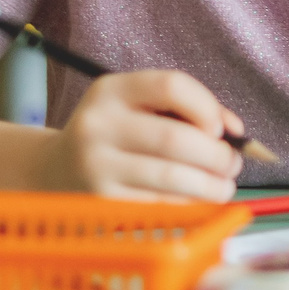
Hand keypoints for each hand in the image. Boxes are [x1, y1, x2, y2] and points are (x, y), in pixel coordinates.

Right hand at [40, 69, 243, 202]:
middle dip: (217, 155)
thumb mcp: (137, 108)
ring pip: (171, 177)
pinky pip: (158, 203)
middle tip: (233, 164)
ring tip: (223, 186)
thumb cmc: (114, 135)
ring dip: (210, 185)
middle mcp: (98, 124)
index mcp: (110, 90)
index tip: (220, 130)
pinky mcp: (100, 202)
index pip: (171, 86)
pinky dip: (188, 203)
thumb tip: (235, 132)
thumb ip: (187, 110)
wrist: (53, 171)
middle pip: (175, 138)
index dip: (207, 107)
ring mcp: (96, 166)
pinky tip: (196, 200)